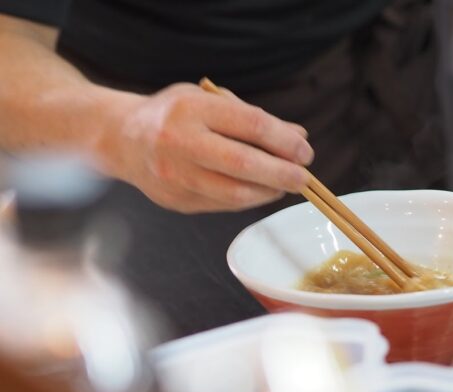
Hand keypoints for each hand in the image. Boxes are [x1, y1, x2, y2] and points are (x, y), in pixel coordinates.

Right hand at [95, 83, 312, 212]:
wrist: (122, 139)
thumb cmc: (175, 114)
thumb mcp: (210, 101)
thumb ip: (253, 118)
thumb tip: (298, 136)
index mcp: (191, 109)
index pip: (250, 125)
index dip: (284, 141)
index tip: (305, 151)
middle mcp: (179, 142)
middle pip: (244, 164)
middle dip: (282, 174)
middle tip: (304, 178)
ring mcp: (175, 176)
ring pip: (235, 193)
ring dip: (269, 192)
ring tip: (286, 185)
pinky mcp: (176, 201)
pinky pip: (223, 205)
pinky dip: (248, 200)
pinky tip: (261, 191)